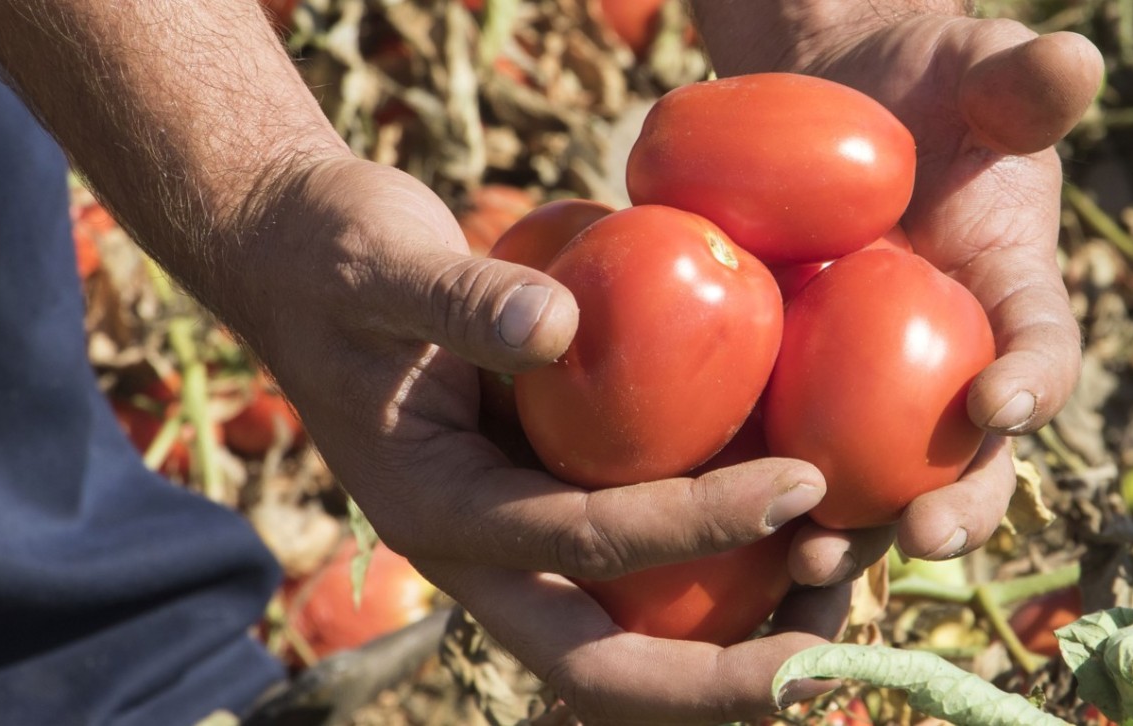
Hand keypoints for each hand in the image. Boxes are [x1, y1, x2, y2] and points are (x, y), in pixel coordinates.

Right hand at [233, 156, 856, 721]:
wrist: (299, 262)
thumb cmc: (331, 255)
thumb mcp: (380, 261)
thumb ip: (458, 297)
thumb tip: (558, 324)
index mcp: (433, 508)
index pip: (580, 540)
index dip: (694, 523)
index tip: (801, 484)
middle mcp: (476, 550)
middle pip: (597, 665)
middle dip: (711, 685)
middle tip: (829, 664)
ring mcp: (511, 538)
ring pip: (619, 639)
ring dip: (722, 647)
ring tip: (833, 604)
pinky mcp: (539, 503)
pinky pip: (626, 573)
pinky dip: (705, 573)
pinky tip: (788, 537)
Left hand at [696, 5, 1103, 563]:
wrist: (825, 93)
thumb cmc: (916, 79)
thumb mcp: (971, 69)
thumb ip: (1019, 80)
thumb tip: (1072, 59)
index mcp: (1010, 303)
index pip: (1041, 354)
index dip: (1033, 385)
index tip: (998, 402)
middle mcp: (947, 368)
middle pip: (966, 460)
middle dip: (952, 510)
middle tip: (917, 538)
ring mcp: (864, 392)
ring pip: (870, 487)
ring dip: (850, 539)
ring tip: (807, 568)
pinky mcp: (787, 396)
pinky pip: (777, 459)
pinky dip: (758, 507)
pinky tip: (720, 539)